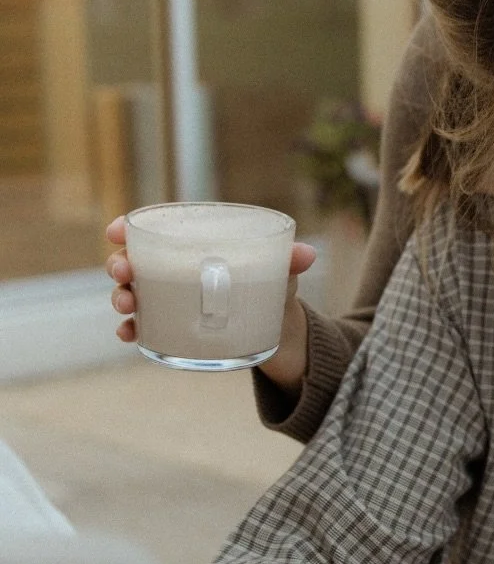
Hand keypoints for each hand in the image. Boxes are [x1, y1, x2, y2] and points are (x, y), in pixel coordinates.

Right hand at [104, 217, 315, 390]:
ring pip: (133, 294)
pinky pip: (144, 328)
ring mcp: (171, 302)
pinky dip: (131, 330)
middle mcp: (175, 273)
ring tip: (127, 305)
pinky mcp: (174, 329)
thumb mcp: (281, 275)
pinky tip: (129, 335)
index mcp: (195, 249)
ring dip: (121, 297)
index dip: (129, 228)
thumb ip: (289, 262)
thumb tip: (307, 254)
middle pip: (134, 262)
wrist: (281, 333)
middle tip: (124, 273)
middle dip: (119, 264)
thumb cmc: (274, 289)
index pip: (154, 232)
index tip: (116, 231)